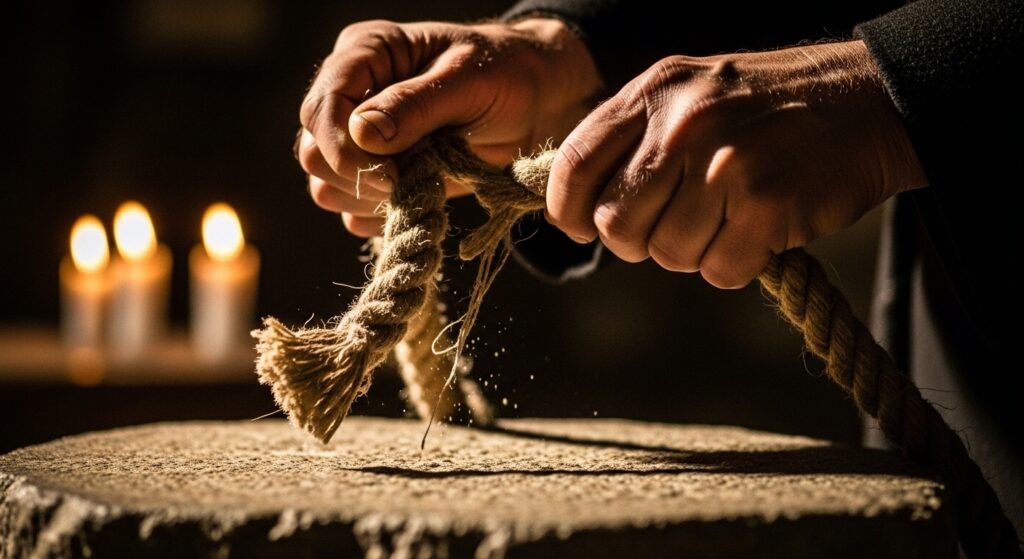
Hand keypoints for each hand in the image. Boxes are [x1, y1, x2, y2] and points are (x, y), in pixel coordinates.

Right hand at [298, 18, 601, 236]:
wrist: (536, 103)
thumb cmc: (506, 75)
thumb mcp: (469, 80)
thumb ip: (415, 105)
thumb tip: (362, 134)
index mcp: (366, 54)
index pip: (321, 107)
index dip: (344, 148)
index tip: (391, 175)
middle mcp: (351, 94)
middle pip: (313, 150)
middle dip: (360, 176)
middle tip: (415, 180)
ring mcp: (358, 138)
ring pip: (324, 184)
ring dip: (370, 198)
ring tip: (424, 184)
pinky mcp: (375, 175)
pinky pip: (350, 209)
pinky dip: (379, 216)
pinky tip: (419, 201)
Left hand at [545, 40, 926, 287]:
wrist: (866, 102)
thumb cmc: (764, 110)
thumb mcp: (688, 94)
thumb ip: (632, 139)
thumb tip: (575, 205)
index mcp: (653, 93)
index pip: (574, 164)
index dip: (568, 210)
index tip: (581, 226)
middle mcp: (682, 125)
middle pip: (615, 224)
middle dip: (638, 241)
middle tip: (674, 225)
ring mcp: (725, 165)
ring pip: (666, 254)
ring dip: (693, 252)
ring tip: (727, 217)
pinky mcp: (767, 206)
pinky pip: (718, 271)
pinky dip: (735, 265)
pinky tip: (758, 230)